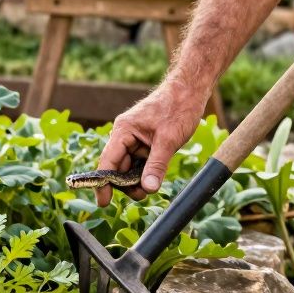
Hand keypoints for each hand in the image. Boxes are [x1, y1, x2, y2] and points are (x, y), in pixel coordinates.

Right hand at [94, 84, 206, 206]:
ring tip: (152, 186)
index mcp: (123, 131)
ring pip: (129, 166)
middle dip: (127, 184)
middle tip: (143, 195)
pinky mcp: (144, 141)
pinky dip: (146, 170)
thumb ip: (157, 165)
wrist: (190, 90)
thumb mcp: (169, 140)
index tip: (104, 202)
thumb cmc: (178, 108)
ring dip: (137, 179)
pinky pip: (140, 161)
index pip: (108, 162)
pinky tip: (155, 174)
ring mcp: (134, 138)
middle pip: (118, 167)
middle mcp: (125, 135)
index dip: (104, 184)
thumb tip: (148, 189)